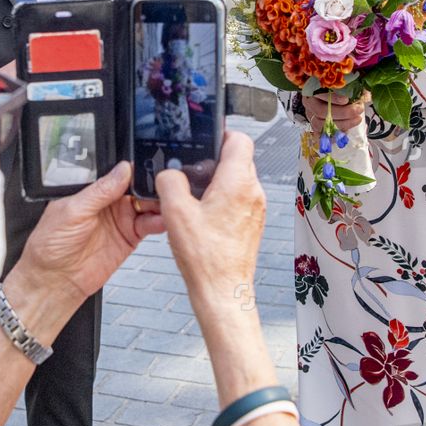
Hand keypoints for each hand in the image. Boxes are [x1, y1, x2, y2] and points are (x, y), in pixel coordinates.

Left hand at [8, 162, 164, 309]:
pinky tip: (161, 220)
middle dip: (151, 186)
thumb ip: (99, 191)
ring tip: (164, 204)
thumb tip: (122, 170)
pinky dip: (158, 222)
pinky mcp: (129, 238)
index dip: (135, 172)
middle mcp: (108, 204)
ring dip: (158, 203)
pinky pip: (149, 226)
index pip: (119, 175)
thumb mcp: (72, 211)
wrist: (54, 281)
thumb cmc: (49, 246)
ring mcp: (120, 221)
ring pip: (147, 205)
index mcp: (92, 192)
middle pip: (137, 188)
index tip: (148, 170)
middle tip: (161, 187)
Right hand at [155, 132, 265, 298]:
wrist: (222, 290)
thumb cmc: (206, 257)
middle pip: (238, 159)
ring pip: (238, 180)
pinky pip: (239, 200)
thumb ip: (170, 182)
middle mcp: (253, 192)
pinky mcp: (252, 223)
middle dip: (214, 161)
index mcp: (238, 182)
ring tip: (196, 199)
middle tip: (193, 174)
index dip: (220, 134)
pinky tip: (204, 217)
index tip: (204, 142)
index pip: (239, 138)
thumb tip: (170, 174)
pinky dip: (223, 200)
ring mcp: (256, 209)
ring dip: (217, 182)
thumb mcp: (175, 212)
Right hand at [303, 91, 370, 136]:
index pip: (319, 93)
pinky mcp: (314, 127)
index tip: (346, 99)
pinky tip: (346, 131)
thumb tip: (364, 94)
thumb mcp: (344, 83)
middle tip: (358, 110)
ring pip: (321, 125)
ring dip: (342, 124)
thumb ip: (351, 86)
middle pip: (321, 111)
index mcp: (313, 88)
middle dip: (343, 113)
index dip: (332, 98)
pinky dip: (334, 135)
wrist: (329, 98)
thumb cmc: (339, 89)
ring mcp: (310, 116)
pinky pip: (321, 135)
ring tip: (357, 119)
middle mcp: (309, 103)